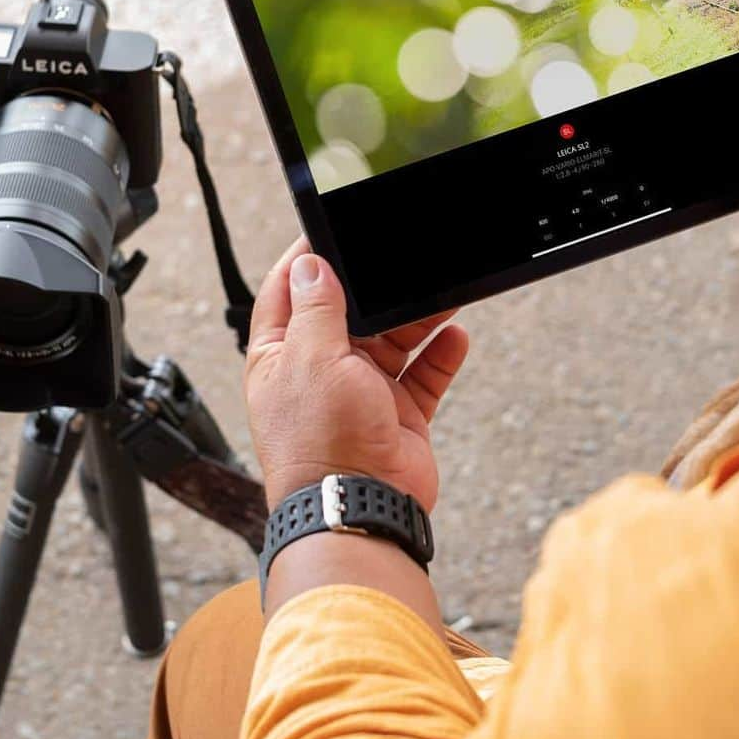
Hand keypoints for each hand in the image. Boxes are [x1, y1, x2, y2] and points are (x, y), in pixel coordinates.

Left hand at [244, 238, 467, 511]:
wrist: (361, 509)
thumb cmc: (321, 443)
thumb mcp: (312, 359)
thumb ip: (316, 309)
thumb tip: (309, 264)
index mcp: (282, 356)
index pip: (288, 293)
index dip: (306, 260)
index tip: (330, 229)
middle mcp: (320, 371)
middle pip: (350, 313)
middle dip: (377, 288)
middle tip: (402, 257)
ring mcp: (362, 393)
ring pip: (394, 340)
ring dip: (418, 316)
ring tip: (445, 291)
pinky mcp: (399, 414)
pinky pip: (424, 374)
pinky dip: (441, 355)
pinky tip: (456, 335)